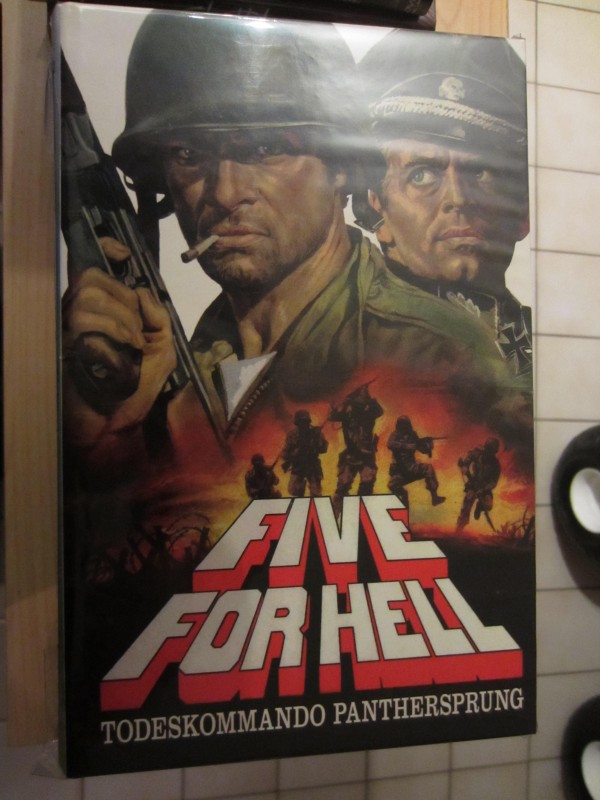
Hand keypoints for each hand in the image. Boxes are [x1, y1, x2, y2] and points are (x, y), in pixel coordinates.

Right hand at [62, 264, 176, 450]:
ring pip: (88, 297)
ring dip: (120, 322)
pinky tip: (116, 357)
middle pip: (92, 278)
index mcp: (104, 311)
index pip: (94, 267)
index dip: (104, 250)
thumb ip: (158, 316)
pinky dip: (110, 336)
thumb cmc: (136, 389)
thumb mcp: (162, 349)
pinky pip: (83, 321)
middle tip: (136, 334)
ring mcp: (68, 329)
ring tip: (128, 349)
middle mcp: (80, 314)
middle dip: (123, 303)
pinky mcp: (61, 345)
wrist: (117, 426)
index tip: (121, 253)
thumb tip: (142, 290)